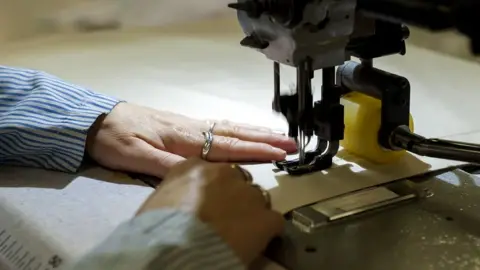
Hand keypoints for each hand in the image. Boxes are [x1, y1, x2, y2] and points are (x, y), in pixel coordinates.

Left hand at [86, 102, 295, 177]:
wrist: (97, 119)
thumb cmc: (115, 138)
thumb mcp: (135, 156)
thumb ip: (167, 165)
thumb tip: (200, 172)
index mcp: (184, 138)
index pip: (226, 146)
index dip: (255, 151)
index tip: (280, 154)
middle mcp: (192, 128)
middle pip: (234, 134)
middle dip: (264, 139)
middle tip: (291, 143)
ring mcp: (188, 125)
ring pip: (228, 127)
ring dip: (255, 132)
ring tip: (277, 136)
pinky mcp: (183, 125)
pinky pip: (217, 126)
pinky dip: (237, 128)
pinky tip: (243, 131)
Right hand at [136, 158, 283, 264]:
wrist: (173, 247)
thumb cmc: (156, 228)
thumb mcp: (159, 200)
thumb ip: (178, 191)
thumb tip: (183, 200)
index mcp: (194, 166)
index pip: (214, 171)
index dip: (215, 189)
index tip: (212, 204)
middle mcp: (225, 172)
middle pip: (239, 180)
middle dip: (236, 197)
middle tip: (227, 219)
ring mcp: (248, 192)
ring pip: (258, 198)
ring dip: (252, 212)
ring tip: (241, 232)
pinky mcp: (265, 217)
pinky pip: (274, 220)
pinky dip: (268, 231)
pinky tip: (257, 242)